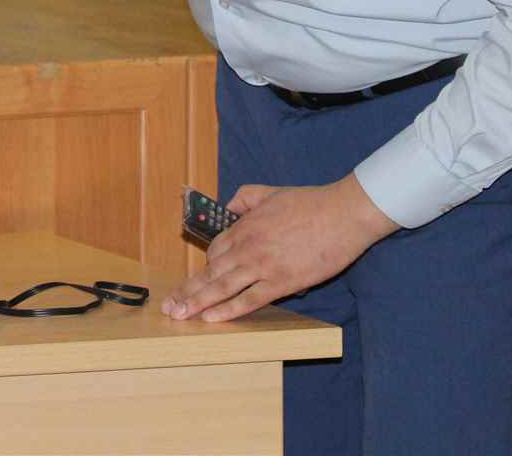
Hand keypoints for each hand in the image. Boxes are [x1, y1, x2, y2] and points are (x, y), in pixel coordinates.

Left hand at [162, 175, 398, 322]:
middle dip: (188, 291)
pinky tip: (212, 319)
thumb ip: (245, 197)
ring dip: (198, 303)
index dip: (205, 266)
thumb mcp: (271, 192)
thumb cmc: (311, 203)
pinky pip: (249, 300)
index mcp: (246, 226)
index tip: (197, 280)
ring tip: (180, 316)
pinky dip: (228, 311)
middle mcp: (249, 247)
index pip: (215, 250)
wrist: (343, 214)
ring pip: (223, 288)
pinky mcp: (282, 282)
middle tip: (169, 307)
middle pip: (211, 273)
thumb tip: (229, 206)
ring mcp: (264, 267)